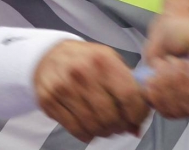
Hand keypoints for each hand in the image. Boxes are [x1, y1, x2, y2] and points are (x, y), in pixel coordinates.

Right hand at [34, 40, 148, 141]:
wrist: (50, 54)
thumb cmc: (87, 59)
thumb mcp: (110, 60)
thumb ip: (128, 86)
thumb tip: (137, 123)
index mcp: (103, 59)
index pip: (128, 94)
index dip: (138, 112)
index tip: (139, 118)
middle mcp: (83, 72)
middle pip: (111, 115)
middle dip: (121, 126)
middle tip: (123, 125)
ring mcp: (64, 88)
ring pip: (93, 126)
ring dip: (105, 132)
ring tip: (108, 126)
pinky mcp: (49, 101)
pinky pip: (76, 130)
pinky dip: (88, 134)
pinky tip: (91, 127)